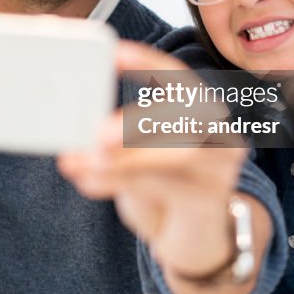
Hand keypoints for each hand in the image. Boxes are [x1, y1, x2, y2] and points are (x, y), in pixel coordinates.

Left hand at [58, 41, 249, 281]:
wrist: (196, 240)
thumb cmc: (162, 187)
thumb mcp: (136, 156)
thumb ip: (114, 141)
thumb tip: (72, 135)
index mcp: (200, 110)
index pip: (177, 76)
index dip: (146, 63)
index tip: (113, 54)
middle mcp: (218, 134)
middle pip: (184, 115)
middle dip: (138, 122)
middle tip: (98, 135)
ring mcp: (221, 169)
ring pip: (175, 156)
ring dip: (122, 160)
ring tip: (82, 163)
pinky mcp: (210, 201)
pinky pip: (165, 188)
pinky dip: (121, 183)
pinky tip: (89, 182)